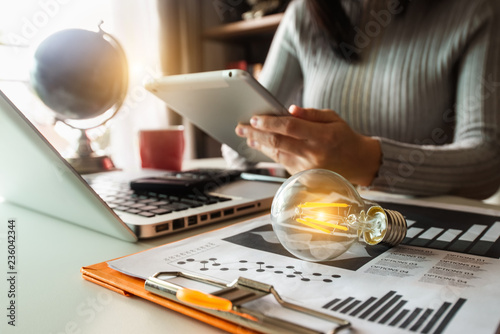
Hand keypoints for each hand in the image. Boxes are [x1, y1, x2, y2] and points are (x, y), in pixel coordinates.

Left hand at [235, 105, 381, 185]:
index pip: (290, 127)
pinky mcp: (303, 176)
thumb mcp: (333, 118)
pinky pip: (282, 162)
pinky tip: (260, 146)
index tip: (255, 118)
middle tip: (241, 127)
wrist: (358, 163)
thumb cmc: (345, 137)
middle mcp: (313, 153)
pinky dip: (269, 153)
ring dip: (259, 144)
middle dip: (256, 133)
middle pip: (278, 142)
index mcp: (322, 136)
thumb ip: (310, 114)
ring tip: (246, 136)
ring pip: (276, 154)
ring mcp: (307, 167)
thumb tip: (289, 110)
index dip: (270, 122)